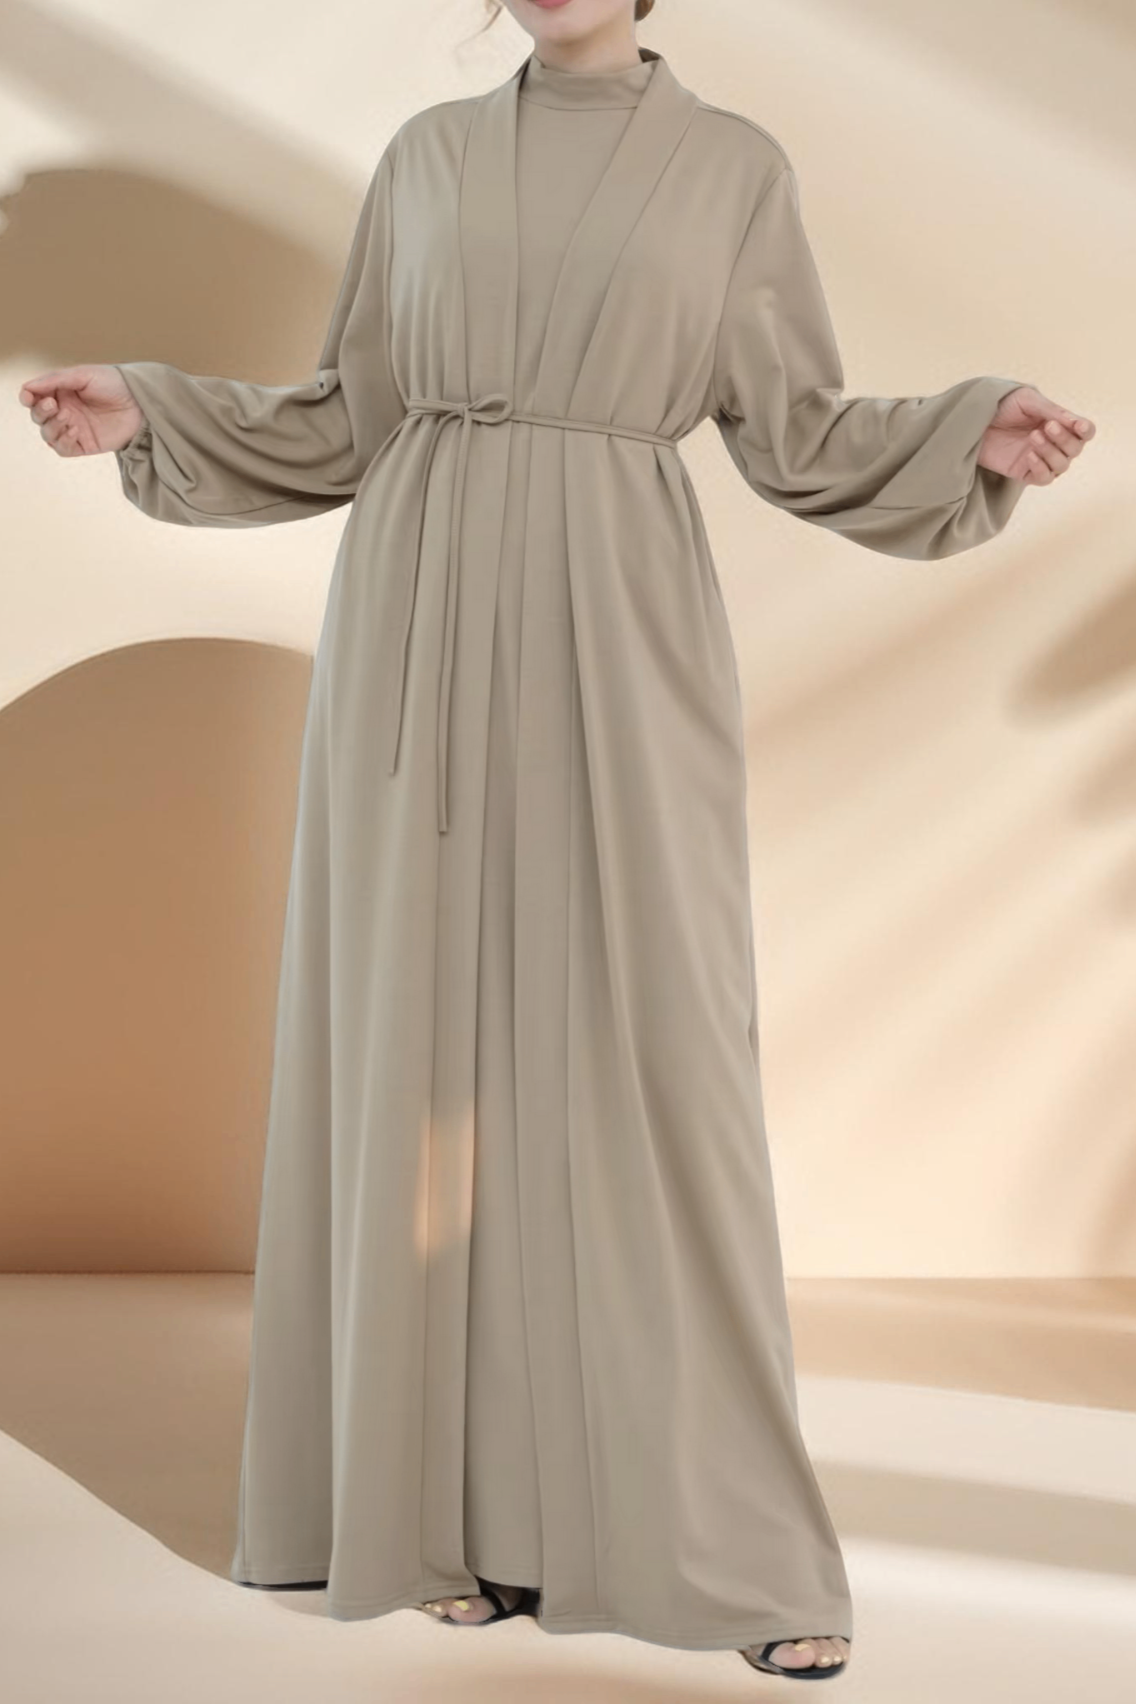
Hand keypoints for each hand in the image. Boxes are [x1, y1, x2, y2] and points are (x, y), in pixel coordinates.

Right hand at [18, 364, 143, 456]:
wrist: (140, 403)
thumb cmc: (114, 384)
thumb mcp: (83, 375)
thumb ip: (55, 380)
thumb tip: (27, 387)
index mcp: (61, 391)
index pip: (34, 397)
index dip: (27, 397)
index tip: (28, 396)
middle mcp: (65, 410)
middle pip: (38, 416)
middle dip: (40, 411)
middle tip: (53, 405)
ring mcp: (74, 428)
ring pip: (47, 434)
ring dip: (51, 426)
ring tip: (67, 416)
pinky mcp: (85, 445)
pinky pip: (63, 449)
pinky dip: (63, 441)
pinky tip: (74, 431)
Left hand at [978, 384, 1095, 485]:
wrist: (973, 420)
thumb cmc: (1001, 405)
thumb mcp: (1028, 400)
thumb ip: (1052, 411)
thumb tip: (1077, 423)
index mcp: (1058, 422)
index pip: (1084, 432)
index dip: (1086, 430)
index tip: (1079, 426)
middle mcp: (1053, 442)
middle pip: (1075, 449)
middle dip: (1065, 439)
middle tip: (1048, 427)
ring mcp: (1039, 458)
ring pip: (1062, 465)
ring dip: (1051, 452)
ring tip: (1033, 437)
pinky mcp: (1023, 472)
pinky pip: (1044, 478)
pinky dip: (1041, 468)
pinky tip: (1029, 456)